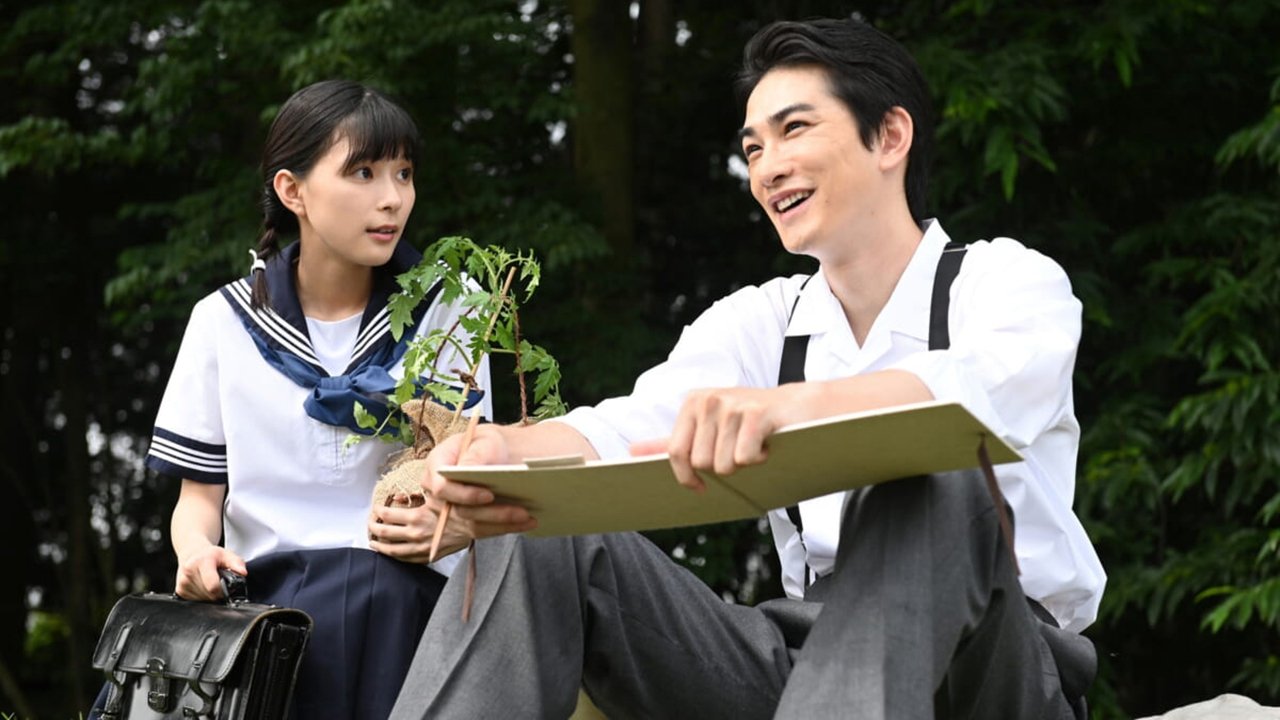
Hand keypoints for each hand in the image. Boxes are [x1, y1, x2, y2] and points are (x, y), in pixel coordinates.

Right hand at [175, 545, 246, 600]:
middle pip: (209, 595)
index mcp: (201, 562)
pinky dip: (202, 597)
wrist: (192, 553)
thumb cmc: (211, 555)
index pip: (213, 586)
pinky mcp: (179, 590)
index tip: (226, 586)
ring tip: (210, 583)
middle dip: (218, 593)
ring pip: (202, 600)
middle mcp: (189, 572)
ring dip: (210, 596)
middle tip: (219, 583)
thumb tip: (243, 573)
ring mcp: (182, 582)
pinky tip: (203, 586)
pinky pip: (195, 601)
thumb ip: (236, 563)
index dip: (223, 590)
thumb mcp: (226, 554)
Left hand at [369, 494, 471, 561]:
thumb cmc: (457, 507)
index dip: (378, 511)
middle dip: (374, 529)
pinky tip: (392, 554)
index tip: (376, 509)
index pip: (387, 515)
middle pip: (385, 534)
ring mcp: (421, 547)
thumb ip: (415, 494)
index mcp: (416, 517)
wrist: (474, 524)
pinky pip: (407, 559)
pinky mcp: (428, 556)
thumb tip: (397, 497)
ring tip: (373, 543)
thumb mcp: (436, 495)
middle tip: (370, 525)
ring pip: (393, 550)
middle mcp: (415, 534)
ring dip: (380, 546)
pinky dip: (396, 557)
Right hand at [420, 425, 538, 541]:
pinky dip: (505, 527)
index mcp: (437, 465)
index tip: (489, 495)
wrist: (497, 454)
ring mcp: (450, 509)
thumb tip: (467, 469)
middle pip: (459, 510)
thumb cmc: (488, 444)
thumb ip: (475, 454)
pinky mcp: (465, 521)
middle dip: (491, 513)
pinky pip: (483, 530)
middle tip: (520, 511)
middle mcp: (439, 491)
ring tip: (527, 517)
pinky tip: (525, 522)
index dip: (464, 494)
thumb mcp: (484, 440)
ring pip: (472, 524)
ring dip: (502, 523)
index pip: (441, 487)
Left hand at [631, 385, 799, 491]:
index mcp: (693, 402)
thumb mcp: (708, 430)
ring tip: (755, 445)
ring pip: (724, 464)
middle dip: (724, 468)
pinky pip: (745, 458)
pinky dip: (760, 459)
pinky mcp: (757, 413)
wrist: (803, 408)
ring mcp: (733, 404)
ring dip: (744, 464)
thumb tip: (632, 451)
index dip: (688, 477)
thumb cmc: (753, 423)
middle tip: (741, 451)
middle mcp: (709, 399)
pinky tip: (768, 443)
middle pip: (702, 463)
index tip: (702, 485)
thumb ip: (671, 442)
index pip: (676, 453)